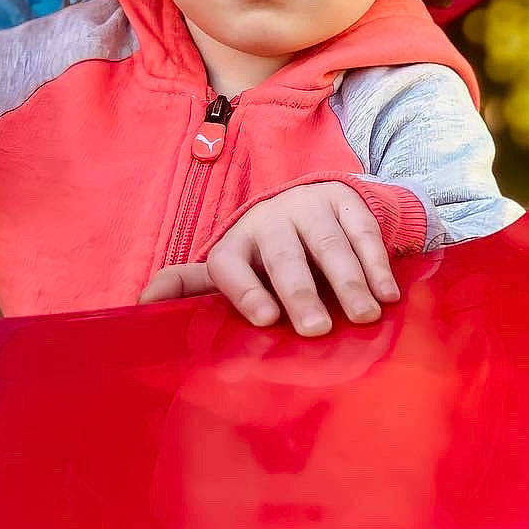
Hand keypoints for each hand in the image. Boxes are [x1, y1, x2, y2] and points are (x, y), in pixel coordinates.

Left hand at [139, 182, 400, 335]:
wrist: (310, 204)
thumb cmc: (263, 255)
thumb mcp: (230, 268)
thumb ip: (191, 287)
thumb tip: (142, 304)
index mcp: (235, 242)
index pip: (230, 263)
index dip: (244, 289)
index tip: (263, 319)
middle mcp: (270, 219)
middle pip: (283, 254)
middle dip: (299, 290)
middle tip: (316, 330)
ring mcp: (310, 206)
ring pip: (327, 242)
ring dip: (348, 280)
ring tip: (363, 317)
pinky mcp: (345, 199)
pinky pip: (362, 230)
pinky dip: (376, 262)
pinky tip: (386, 293)